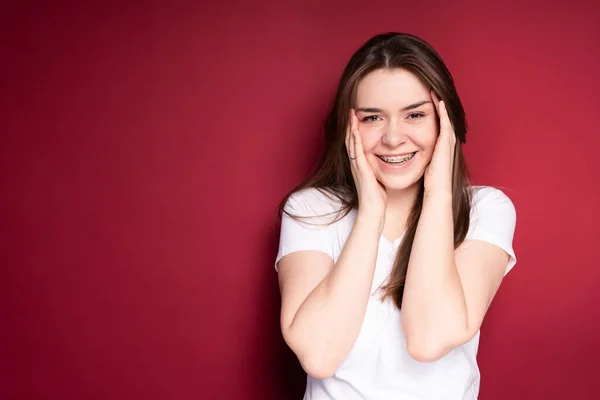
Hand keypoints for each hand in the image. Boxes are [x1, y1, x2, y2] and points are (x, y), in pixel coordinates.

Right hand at [346, 109, 386, 228]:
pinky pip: (356, 152)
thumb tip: (388, 162)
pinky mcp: (360, 170)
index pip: (356, 143)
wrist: (373, 211)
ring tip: (351, 114)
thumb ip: (379, 169)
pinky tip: (355, 130)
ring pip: (351, 143)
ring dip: (350, 128)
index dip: (355, 129)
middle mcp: (356, 164)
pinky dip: (355, 140)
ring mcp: (357, 166)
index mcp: (360, 164)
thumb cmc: (377, 198)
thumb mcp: (378, 178)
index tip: (357, 117)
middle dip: (350, 124)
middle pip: (350, 139)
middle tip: (351, 110)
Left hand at [424, 92, 455, 195]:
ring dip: (442, 106)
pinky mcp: (446, 146)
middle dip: (440, 105)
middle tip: (434, 90)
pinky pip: (446, 126)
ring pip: (447, 119)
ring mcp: (448, 144)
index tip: (427, 101)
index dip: (434, 113)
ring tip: (436, 92)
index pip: (438, 125)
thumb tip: (409, 152)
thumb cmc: (429, 182)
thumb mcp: (424, 163)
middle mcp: (446, 143)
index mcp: (440, 147)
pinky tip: (440, 103)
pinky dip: (444, 114)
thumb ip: (420, 155)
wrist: (437, 192)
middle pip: (445, 119)